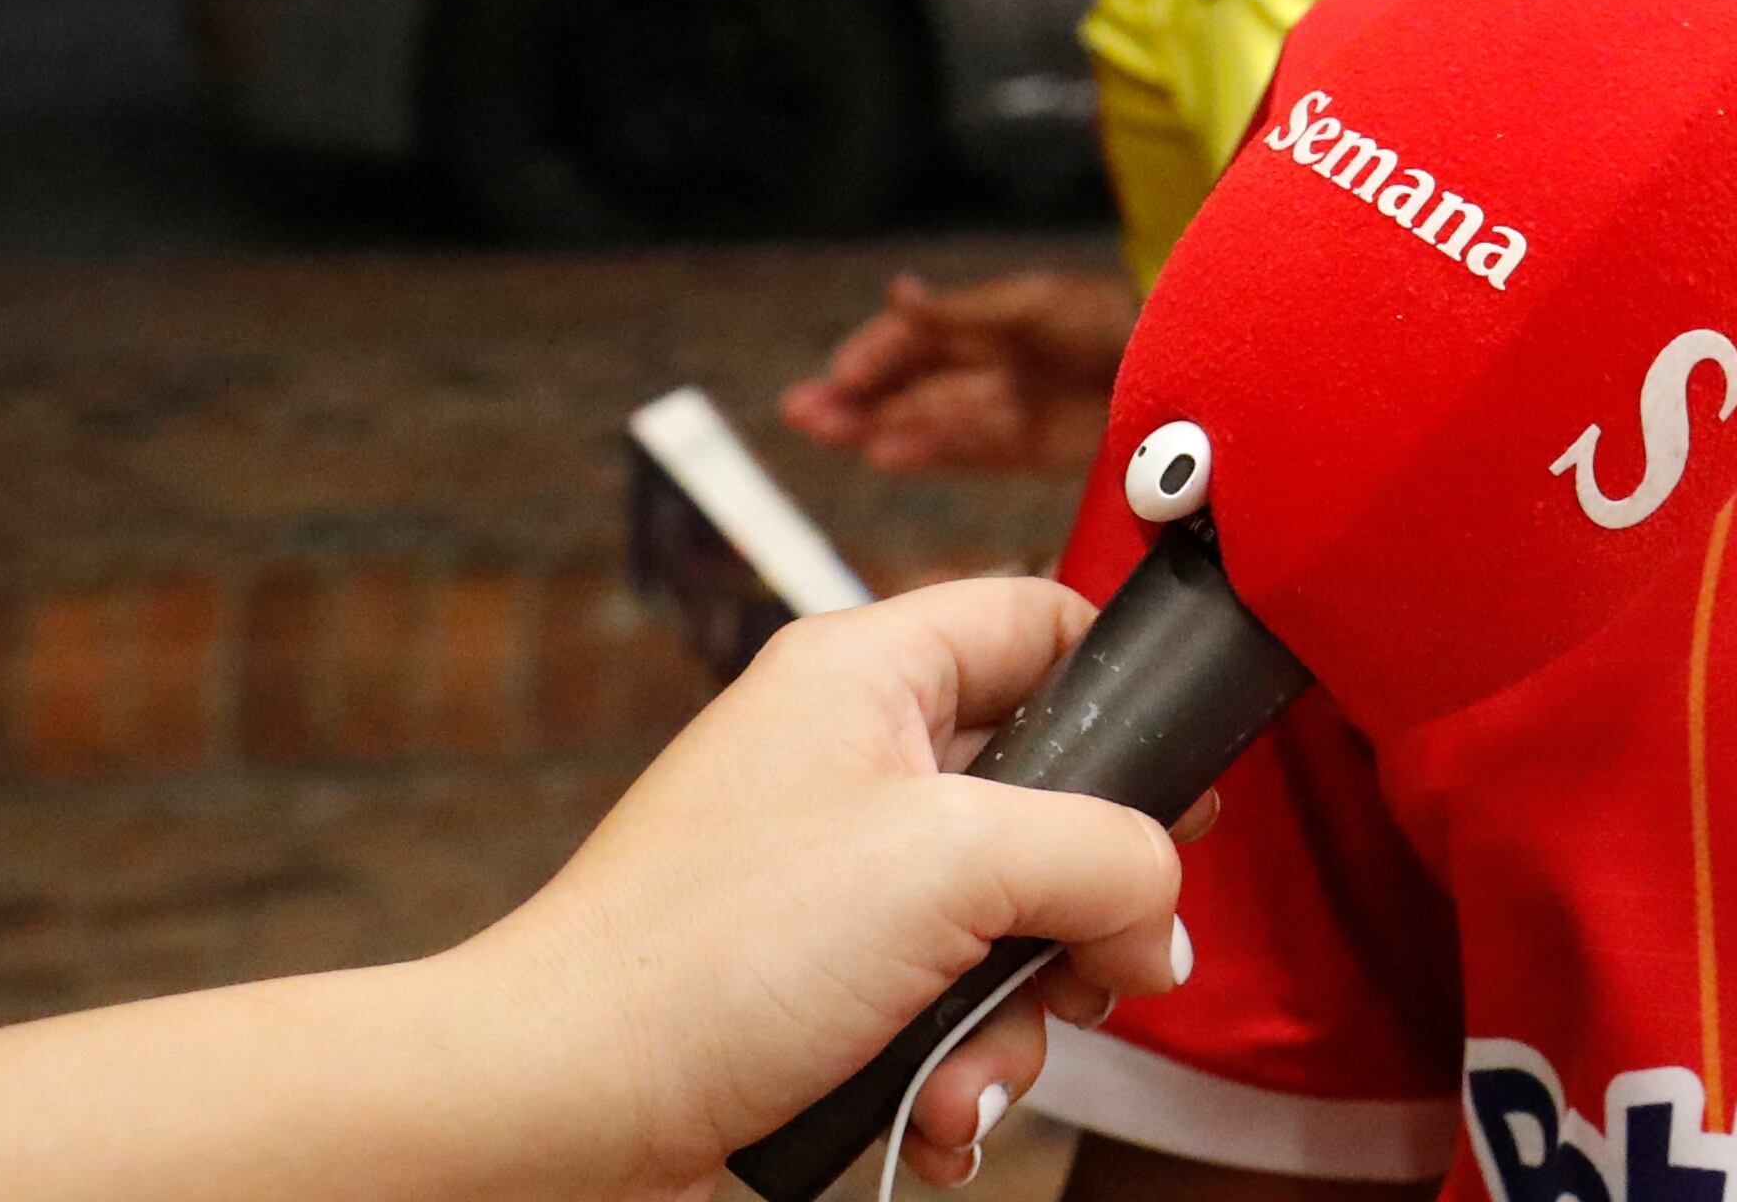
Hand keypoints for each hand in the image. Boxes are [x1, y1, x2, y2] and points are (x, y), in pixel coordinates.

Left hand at [465, 577, 1191, 1198]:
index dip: (1127, 692)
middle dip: (1077, 915)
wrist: (553, 1113)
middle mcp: (845, 760)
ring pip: (1002, 927)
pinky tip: (928, 1115)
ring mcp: (826, 878)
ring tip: (968, 1077)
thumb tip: (1161, 918)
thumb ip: (1110, 859)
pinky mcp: (808, 984)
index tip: (1182, 790)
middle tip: (1088, 969)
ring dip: (1014, 1022)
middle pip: (1046, 803)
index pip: (1041, 621)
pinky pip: (938, 1010)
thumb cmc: (714, 955)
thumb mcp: (959, 865)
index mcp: (866, 672)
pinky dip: (952, 1072)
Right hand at [783, 270, 1141, 475]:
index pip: (923, 334)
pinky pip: (974, 448)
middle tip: (803, 412)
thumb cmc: (1125, 320)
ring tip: (833, 433)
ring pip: (935, 416)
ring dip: (882, 424)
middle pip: (918, 379)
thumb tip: (896, 292)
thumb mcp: (1038, 308)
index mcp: (1004, 315)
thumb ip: (964, 311)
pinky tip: (888, 454)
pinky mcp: (1042, 445)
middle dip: (861, 393)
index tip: (838, 374)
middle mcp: (1005, 359)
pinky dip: (930, 450)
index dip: (878, 352)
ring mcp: (1021, 403)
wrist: (1197, 370)